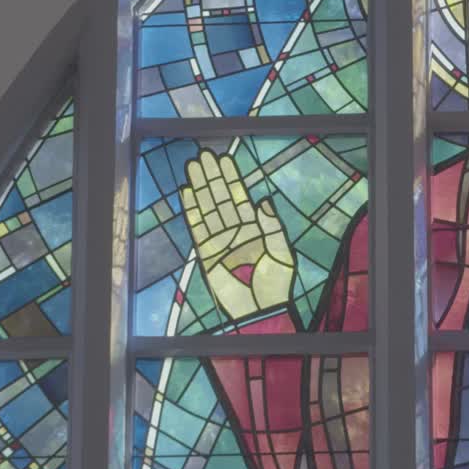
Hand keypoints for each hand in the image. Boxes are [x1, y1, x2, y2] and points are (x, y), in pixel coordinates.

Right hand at [179, 149, 295, 320]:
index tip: (223, 159)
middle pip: (221, 199)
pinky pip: (197, 228)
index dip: (231, 179)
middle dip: (212, 177)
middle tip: (203, 155)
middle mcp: (236, 232)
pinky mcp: (207, 254)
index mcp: (255, 229)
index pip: (240, 199)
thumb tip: (263, 202)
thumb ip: (272, 229)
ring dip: (199, 188)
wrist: (261, 312)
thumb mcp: (282, 255)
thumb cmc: (276, 286)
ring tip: (192, 167)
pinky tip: (186, 193)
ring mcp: (220, 241)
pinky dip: (191, 211)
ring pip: (208, 208)